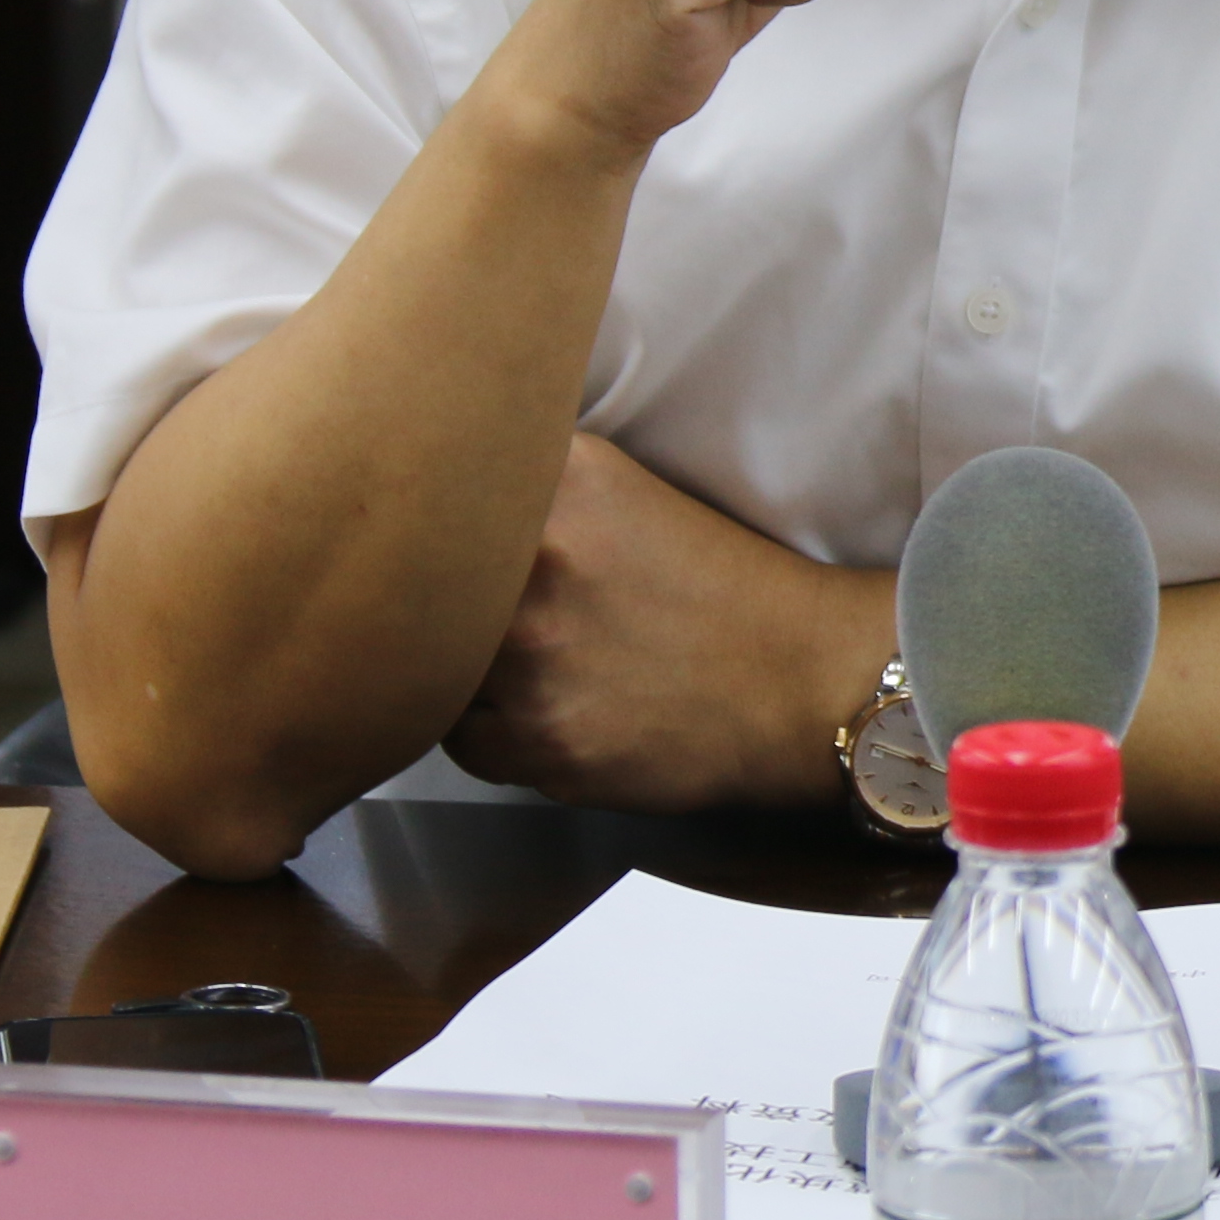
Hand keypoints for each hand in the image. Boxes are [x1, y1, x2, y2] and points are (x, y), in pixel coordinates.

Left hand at [445, 436, 889, 813]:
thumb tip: (423, 478)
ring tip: (535, 660)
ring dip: (468, 668)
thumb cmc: (714, 584)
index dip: (423, 521)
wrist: (800, 680)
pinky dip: (492, 730)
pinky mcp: (540, 741)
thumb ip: (523, 478)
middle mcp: (538, 559)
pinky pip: (463, 739)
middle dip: (437, 600)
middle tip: (497, 613)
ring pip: (435, 666)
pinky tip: (548, 708)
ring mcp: (534, 656)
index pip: (429, 492)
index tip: (424, 537)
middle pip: (419, 583)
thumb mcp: (613, 486)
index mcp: (559, 478)